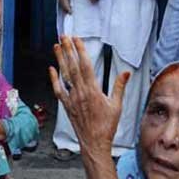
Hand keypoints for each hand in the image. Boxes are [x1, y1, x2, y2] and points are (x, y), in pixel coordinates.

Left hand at [48, 36, 129, 158]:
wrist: (94, 142)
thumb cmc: (107, 125)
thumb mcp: (117, 106)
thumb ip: (119, 87)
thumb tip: (126, 72)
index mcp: (93, 90)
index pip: (85, 65)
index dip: (80, 51)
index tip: (77, 39)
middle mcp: (80, 92)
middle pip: (72, 66)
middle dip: (68, 50)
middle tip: (63, 36)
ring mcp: (71, 98)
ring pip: (64, 75)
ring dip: (60, 59)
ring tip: (56, 46)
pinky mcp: (66, 104)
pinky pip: (58, 89)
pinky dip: (53, 78)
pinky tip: (51, 68)